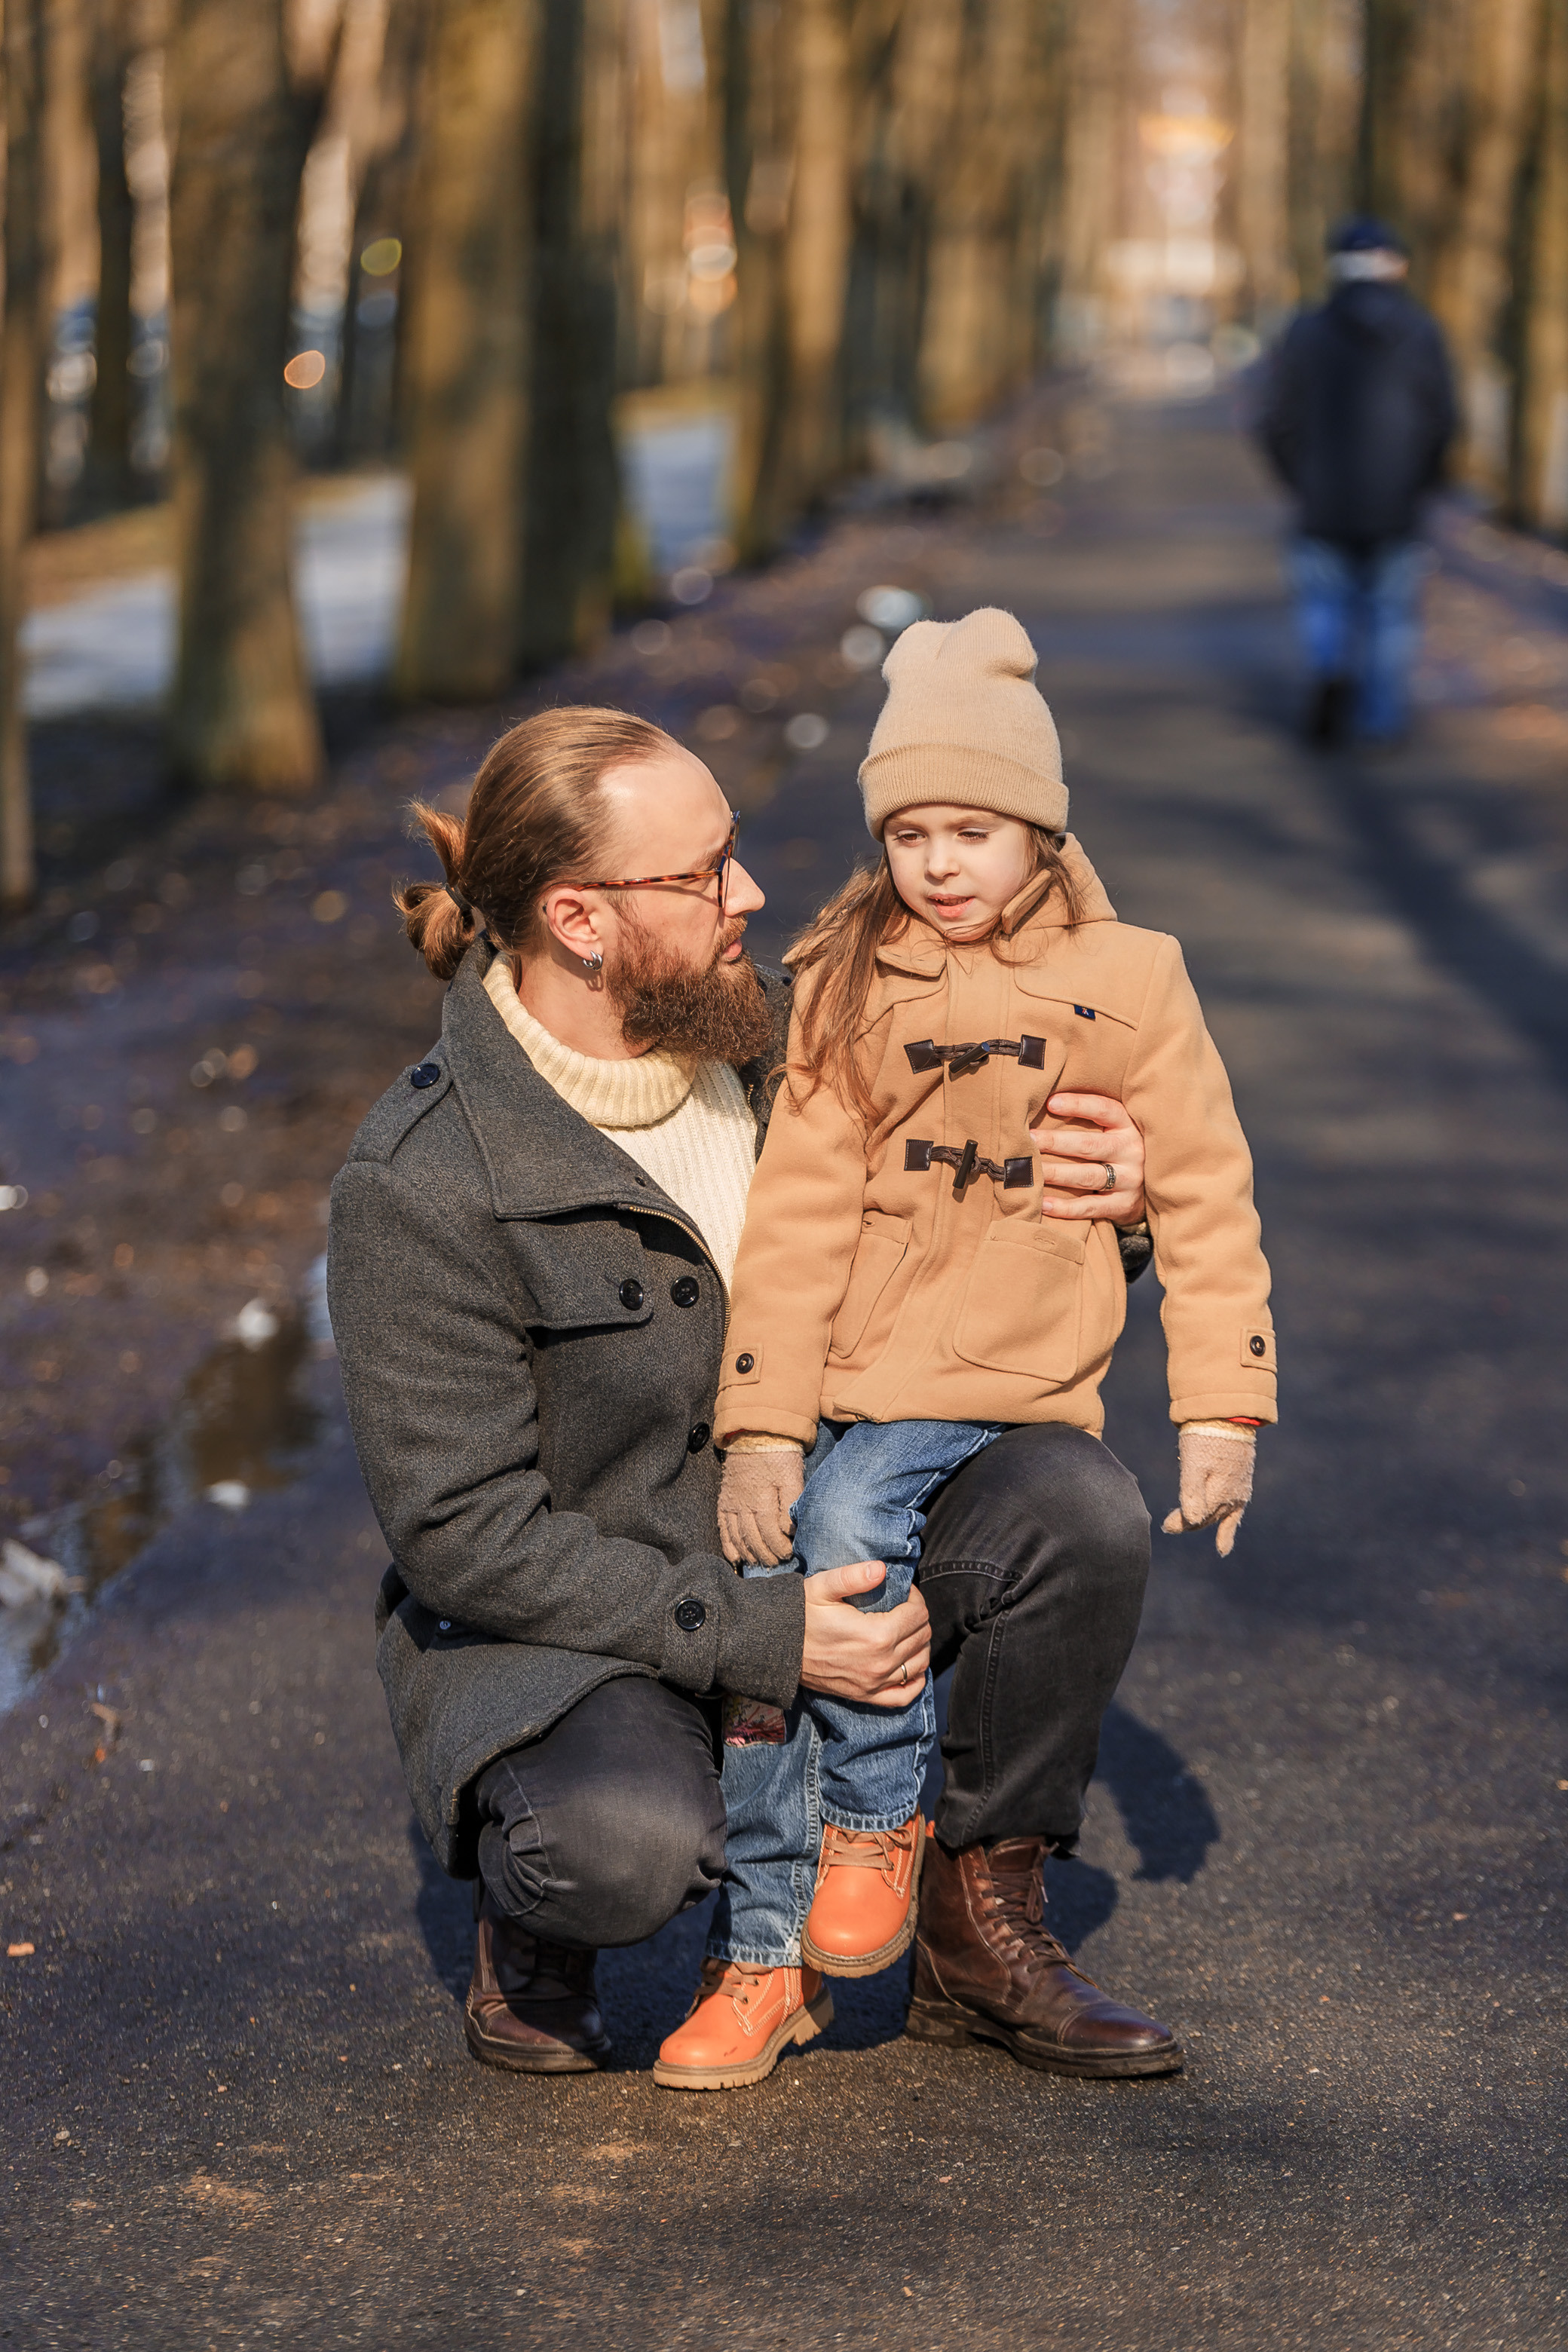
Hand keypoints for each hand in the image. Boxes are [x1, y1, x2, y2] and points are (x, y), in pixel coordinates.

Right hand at [717, 1445, 804, 1565]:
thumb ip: (790, 1503)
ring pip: (737, 1536)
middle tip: (776, 1563)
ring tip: (759, 1562)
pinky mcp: (724, 1501)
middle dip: (765, 1554)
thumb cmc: (778, 1455)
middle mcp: (742, 1505)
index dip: (779, 1547)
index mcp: (761, 1499)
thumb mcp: (792, 1476)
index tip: (789, 1554)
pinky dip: (728, 1545)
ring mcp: (730, 1504)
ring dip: (748, 1553)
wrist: (755, 1433)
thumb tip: (789, 1529)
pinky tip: (735, 1558)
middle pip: (752, 1538)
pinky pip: (723, 1528)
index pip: (769, 1532)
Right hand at [800, 1562, 931, 1707]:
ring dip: (919, 1645)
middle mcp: (880, 1663)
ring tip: (906, 1630)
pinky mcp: (865, 1696)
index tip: (902, 1591)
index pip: (917, 1615)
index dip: (915, 1598)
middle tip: (903, 1607)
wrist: (777, 1649)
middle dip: (918, 1618)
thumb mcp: (822, 1587)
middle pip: (922, 1638)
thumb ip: (853, 1576)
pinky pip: (904, 1696)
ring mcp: (873, 1683)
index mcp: (876, 1635)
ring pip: (919, 1664)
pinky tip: (911, 1666)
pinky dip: (915, 1681)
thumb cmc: (800, 1614)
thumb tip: (882, 1568)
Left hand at [1032, 1091, 1146, 1224]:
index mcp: (1129, 1126)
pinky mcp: (1123, 1205)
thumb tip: (1047, 1104)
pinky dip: (1065, 1207)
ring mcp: (1130, 1180)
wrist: (1153, 1189)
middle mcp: (1132, 1152)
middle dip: (1055, 1141)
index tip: (1050, 1103)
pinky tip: (1043, 1203)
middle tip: (1028, 1139)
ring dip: (1056, 1173)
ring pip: (1088, 1176)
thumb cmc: (1118, 1152)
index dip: (1078, 1105)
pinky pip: (1090, 1207)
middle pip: (1089, 1145)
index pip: (1104, 1110)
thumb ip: (1091, 1120)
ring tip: (1029, 1171)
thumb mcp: (1115, 1131)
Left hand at [1161, 1423, 1255, 1555]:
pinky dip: (1227, 1532)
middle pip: (1205, 1519)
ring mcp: (1238, 1493)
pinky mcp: (1242, 1485)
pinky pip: (1234, 1515)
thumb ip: (1192, 1493)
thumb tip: (1192, 1521)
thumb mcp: (1193, 1463)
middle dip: (1189, 1522)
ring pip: (1217, 1516)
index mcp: (1218, 1494)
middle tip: (1170, 1525)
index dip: (1179, 1523)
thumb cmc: (1206, 1437)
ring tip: (1191, 1531)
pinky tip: (1222, 1550)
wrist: (1228, 1416)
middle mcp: (1231, 1499)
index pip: (1195, 1518)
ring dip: (1204, 1522)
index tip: (1164, 1525)